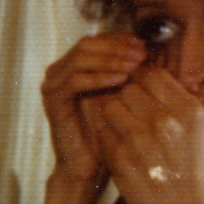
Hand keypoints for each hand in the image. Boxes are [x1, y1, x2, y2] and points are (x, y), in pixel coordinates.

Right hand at [42, 33, 147, 186]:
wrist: (88, 164)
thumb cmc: (108, 132)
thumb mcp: (122, 95)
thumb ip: (128, 72)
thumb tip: (150, 50)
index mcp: (74, 67)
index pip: (97, 40)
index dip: (121, 39)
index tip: (145, 45)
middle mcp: (59, 72)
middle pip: (86, 44)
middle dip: (116, 47)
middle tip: (141, 54)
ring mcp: (53, 85)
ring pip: (80, 59)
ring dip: (109, 59)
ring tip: (134, 66)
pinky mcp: (52, 101)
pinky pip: (74, 80)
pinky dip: (98, 77)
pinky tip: (120, 81)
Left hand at [78, 63, 203, 203]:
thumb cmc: (198, 177)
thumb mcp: (202, 133)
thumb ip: (180, 106)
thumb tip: (157, 84)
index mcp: (188, 110)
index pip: (152, 74)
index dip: (140, 78)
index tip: (138, 86)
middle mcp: (163, 120)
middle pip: (127, 87)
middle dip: (124, 95)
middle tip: (128, 109)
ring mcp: (137, 139)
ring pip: (109, 106)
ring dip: (112, 113)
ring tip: (122, 126)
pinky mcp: (117, 158)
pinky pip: (101, 132)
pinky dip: (106, 134)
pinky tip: (117, 145)